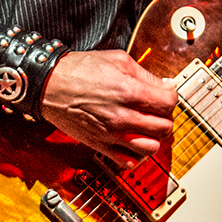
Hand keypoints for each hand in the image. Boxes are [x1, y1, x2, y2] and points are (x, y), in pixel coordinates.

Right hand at [39, 49, 176, 165]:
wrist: (50, 84)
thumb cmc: (80, 70)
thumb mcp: (118, 60)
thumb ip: (146, 74)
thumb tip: (166, 86)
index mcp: (129, 91)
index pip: (169, 102)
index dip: (171, 96)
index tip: (165, 94)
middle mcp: (122, 116)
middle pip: (164, 127)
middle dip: (164, 117)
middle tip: (156, 110)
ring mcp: (112, 134)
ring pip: (151, 148)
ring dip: (154, 138)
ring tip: (147, 127)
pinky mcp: (100, 145)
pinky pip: (128, 161)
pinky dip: (136, 155)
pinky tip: (134, 142)